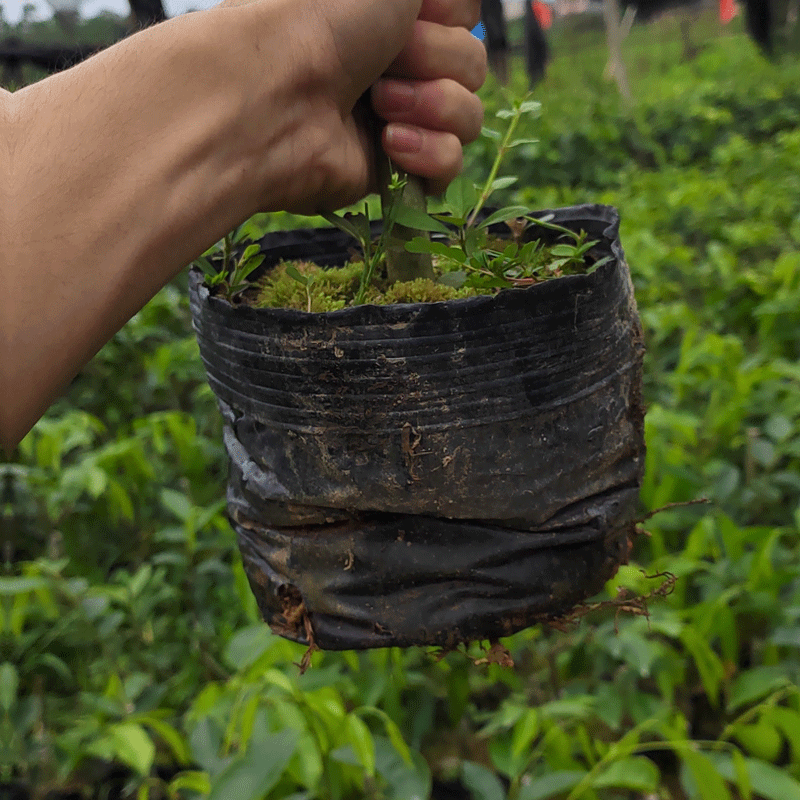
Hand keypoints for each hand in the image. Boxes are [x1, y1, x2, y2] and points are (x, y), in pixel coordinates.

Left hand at [238, 0, 485, 211]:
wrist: (275, 94)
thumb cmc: (321, 16)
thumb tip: (458, 3)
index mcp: (397, 14)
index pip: (466, 17)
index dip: (449, 16)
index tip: (415, 14)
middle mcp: (401, 63)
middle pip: (473, 66)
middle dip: (436, 60)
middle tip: (385, 61)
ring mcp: (401, 118)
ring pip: (469, 117)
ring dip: (433, 105)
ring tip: (381, 104)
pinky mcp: (395, 168)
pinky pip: (450, 164)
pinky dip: (430, 152)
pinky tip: (392, 144)